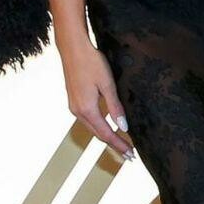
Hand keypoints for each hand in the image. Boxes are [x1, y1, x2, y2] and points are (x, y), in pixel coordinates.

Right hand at [59, 39, 134, 159]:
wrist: (72, 48)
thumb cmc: (91, 62)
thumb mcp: (107, 84)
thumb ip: (115, 107)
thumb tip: (123, 127)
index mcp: (87, 109)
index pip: (107, 134)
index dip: (119, 145)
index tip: (131, 155)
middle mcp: (78, 112)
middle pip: (98, 134)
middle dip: (114, 145)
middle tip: (129, 155)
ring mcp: (74, 107)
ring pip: (92, 128)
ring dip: (106, 137)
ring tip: (120, 144)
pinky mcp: (73, 101)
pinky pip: (88, 120)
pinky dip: (99, 127)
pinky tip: (107, 127)